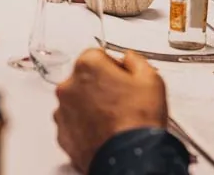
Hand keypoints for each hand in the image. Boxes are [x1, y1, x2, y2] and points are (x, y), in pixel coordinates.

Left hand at [54, 49, 167, 172]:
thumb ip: (135, 60)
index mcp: (88, 66)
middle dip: (99, 85)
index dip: (112, 66)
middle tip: (120, 99)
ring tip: (113, 118)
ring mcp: (63, 111)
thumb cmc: (138, 121)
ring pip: (76, 101)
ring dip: (90, 105)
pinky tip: (103, 130)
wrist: (129, 158)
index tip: (122, 77)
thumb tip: (129, 59)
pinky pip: (72, 123)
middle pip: (84, 78)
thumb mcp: (151, 79)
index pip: (97, 55)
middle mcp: (69, 86)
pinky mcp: (62, 134)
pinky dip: (84, 125)